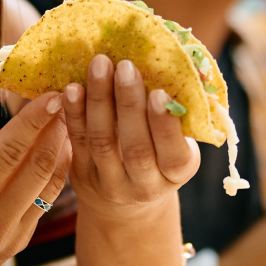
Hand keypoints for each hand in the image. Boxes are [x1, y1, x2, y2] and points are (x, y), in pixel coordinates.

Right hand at [0, 93, 70, 265]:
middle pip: (37, 169)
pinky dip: (55, 171)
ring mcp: (11, 238)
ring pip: (49, 186)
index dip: (31, 123)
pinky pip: (45, 201)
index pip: (7, 156)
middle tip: (69, 98)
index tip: (50, 95)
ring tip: (71, 116)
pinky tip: (59, 146)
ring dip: (63, 149)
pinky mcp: (20, 242)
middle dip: (56, 130)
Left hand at [61, 55, 199, 224]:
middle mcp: (145, 185)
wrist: (126, 200)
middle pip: (136, 148)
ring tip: (100, 65)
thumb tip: (193, 67)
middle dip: (130, 104)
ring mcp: (110, 183)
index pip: (174, 156)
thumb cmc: (161, 154)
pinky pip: (78, 141)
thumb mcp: (181, 142)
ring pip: (102, 142)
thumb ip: (182, 112)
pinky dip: (74, 112)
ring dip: (100, 100)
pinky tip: (73, 88)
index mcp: (177, 174)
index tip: (159, 93)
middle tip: (125, 67)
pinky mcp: (82, 174)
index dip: (165, 126)